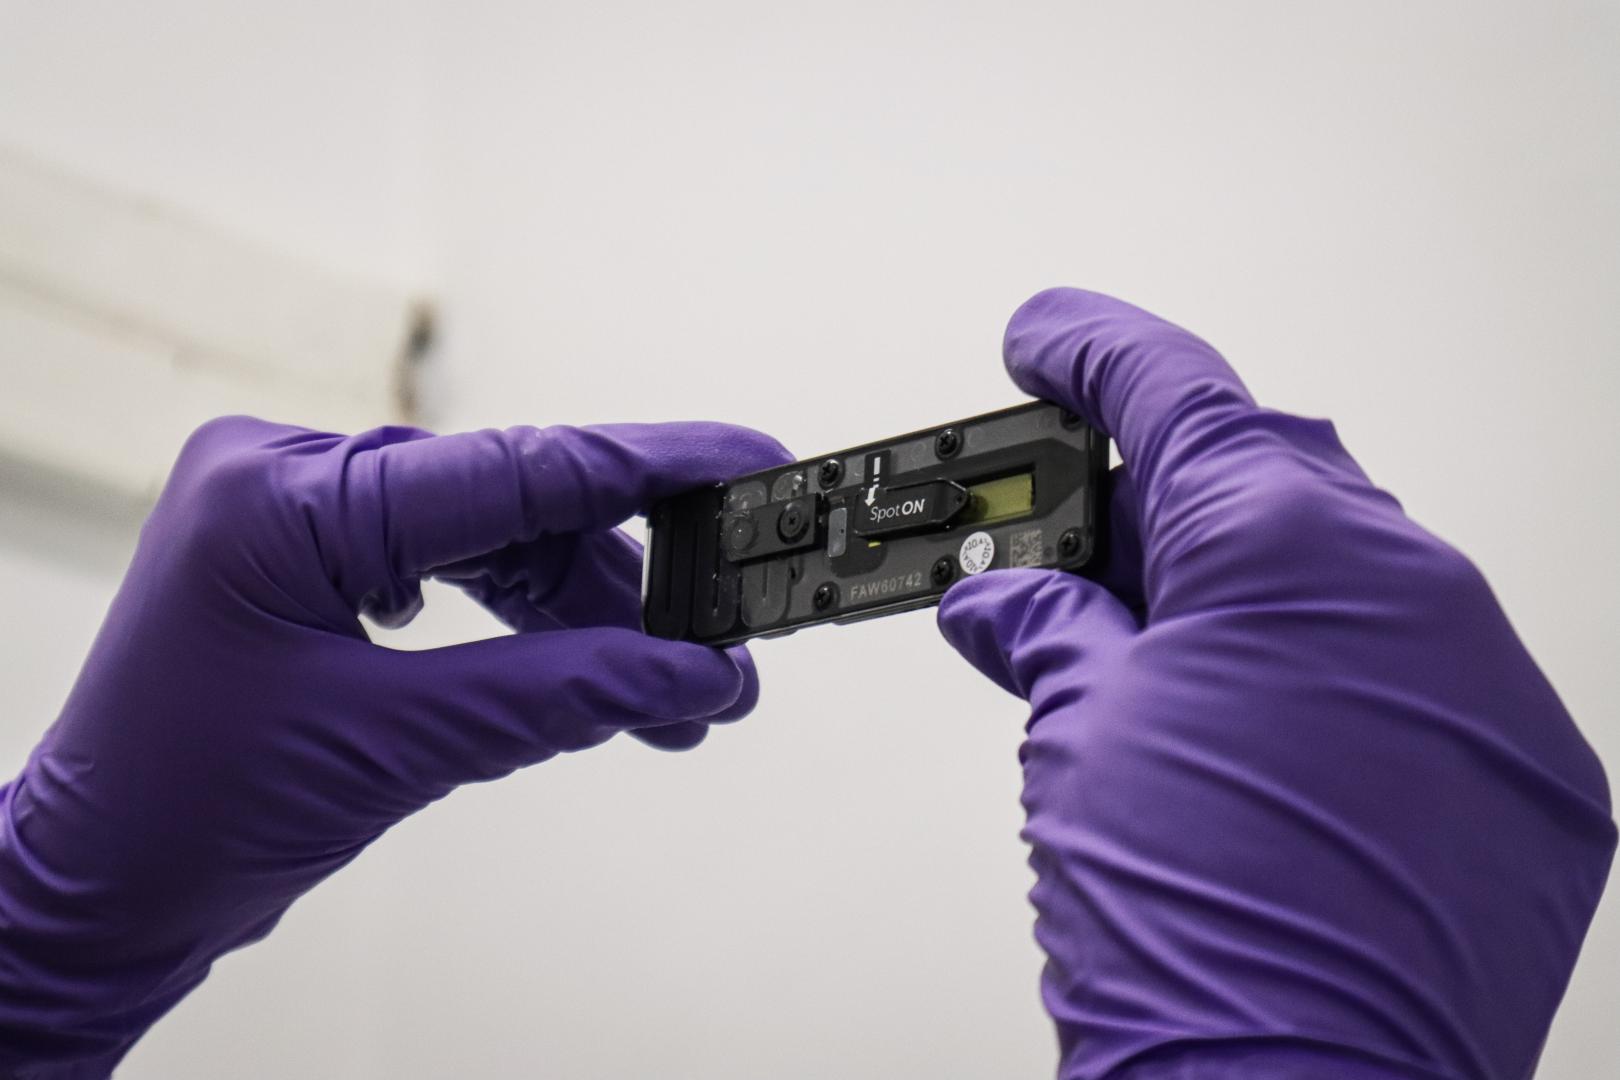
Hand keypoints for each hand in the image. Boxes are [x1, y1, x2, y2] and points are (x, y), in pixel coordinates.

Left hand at [0, 417, 789, 1075]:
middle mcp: (285, 476)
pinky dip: (516, 615)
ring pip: (488, 534)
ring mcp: (291, 510)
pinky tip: (566, 664)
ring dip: (577, 611)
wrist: (92, 890)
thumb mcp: (398, 749)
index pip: (517, 467)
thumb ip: (562, 695)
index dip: (654, 468)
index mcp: (286, 498)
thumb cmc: (188, 819)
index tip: (748, 465)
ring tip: (660, 689)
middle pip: (511, 503)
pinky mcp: (306, 551)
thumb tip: (692, 674)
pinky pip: (445, 558)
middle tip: (714, 644)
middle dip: (620, 583)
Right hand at [938, 289, 1614, 1078]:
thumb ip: (1048, 626)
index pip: (1177, 391)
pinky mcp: (1526, 769)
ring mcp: (1486, 684)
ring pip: (1350, 569)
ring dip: (1248, 590)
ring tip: (1157, 659)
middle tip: (1075, 544)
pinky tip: (1262, 731)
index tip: (1048, 335)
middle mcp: (1414, 589)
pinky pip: (1421, 665)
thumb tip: (1007, 600)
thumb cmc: (1194, 933)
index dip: (1093, 349)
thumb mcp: (1079, 735)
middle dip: (1163, 495)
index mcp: (1287, 548)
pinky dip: (1333, 670)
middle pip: (1267, 476)